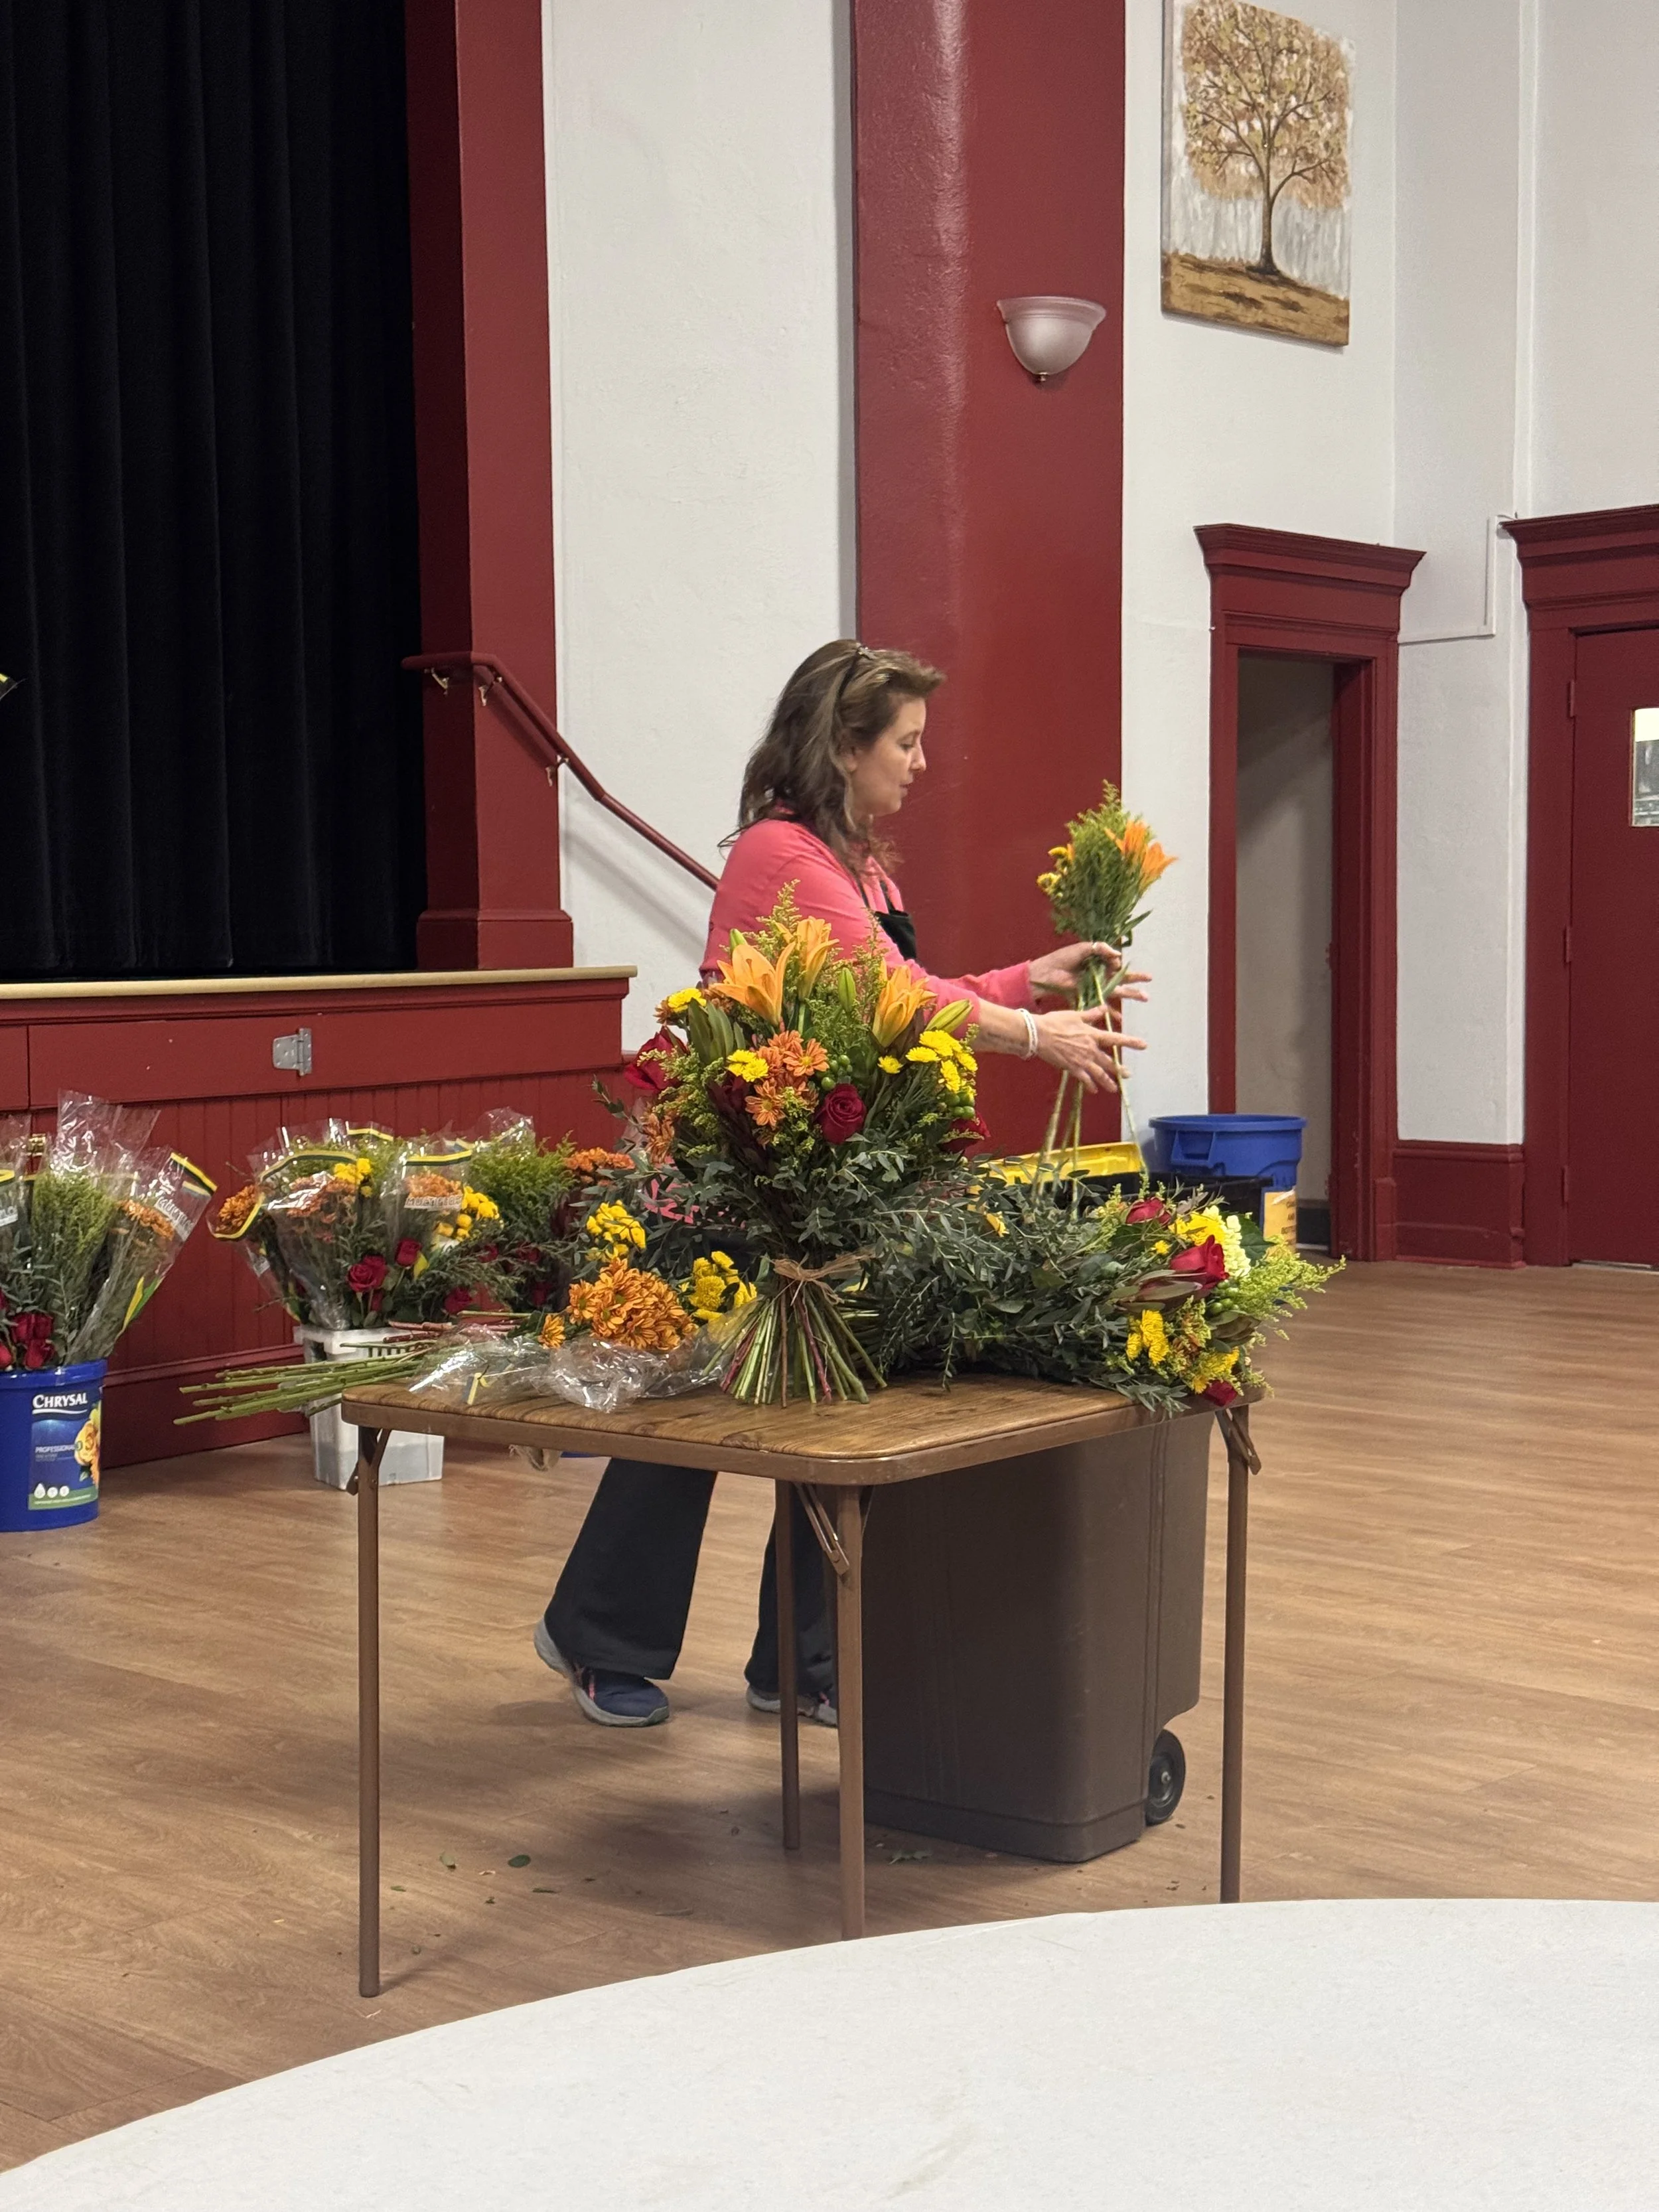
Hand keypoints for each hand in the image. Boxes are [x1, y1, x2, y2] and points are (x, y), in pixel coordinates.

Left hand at [1027, 941, 1149, 1004]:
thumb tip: (1117, 955)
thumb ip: (1100, 948)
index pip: (1116, 963)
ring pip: (1117, 991)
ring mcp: (1095, 987)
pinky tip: (1120, 1018)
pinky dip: (1110, 1012)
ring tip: (1145, 997)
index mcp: (1098, 962)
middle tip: (1150, 979)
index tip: (1117, 963)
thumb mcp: (1082, 948)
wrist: (1047, 973)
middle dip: (1136, 979)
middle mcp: (1099, 975)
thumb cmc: (1062, 958)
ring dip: (1130, 994)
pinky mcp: (1089, 996)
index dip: (1119, 964)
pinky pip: (1102, 1005)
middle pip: (1122, 977)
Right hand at [1033, 1004, 1145, 1093]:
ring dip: (1108, 1081)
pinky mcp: (1072, 1068)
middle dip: (1119, 1069)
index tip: (1143, 1045)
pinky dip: (1090, 1085)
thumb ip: (1091, 1014)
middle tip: (1128, 1075)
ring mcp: (1081, 1060)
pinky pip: (1084, 1079)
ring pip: (1099, 1073)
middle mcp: (1090, 1049)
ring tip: (1115, 1089)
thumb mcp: (1075, 1015)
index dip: (1130, 1042)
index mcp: (1092, 1035)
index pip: (1116, 1039)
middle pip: (1109, 1061)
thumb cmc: (1056, 1022)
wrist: (1039, 1034)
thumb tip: (1104, 1008)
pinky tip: (1094, 1091)